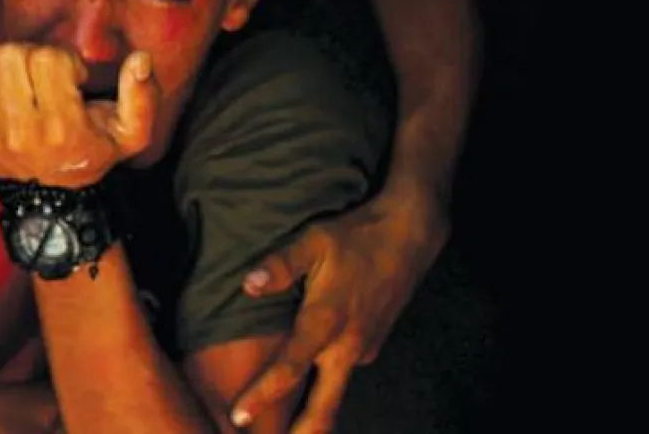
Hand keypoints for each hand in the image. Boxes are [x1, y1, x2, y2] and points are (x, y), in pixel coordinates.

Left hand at [0, 44, 157, 187]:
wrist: (49, 199)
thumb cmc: (89, 155)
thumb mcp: (130, 135)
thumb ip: (143, 97)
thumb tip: (140, 60)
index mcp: (60, 126)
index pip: (46, 59)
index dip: (62, 58)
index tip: (70, 76)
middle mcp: (20, 130)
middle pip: (10, 56)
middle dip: (30, 54)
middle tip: (41, 73)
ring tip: (17, 76)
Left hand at [230, 189, 449, 433]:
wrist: (409, 234)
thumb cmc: (356, 236)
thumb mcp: (313, 241)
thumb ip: (279, 266)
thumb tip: (247, 285)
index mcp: (328, 322)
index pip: (290, 369)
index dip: (262, 395)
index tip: (239, 416)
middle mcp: (348, 345)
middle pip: (324, 406)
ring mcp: (363, 348)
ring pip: (334, 393)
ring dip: (311, 415)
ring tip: (285, 431)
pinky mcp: (371, 345)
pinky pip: (342, 371)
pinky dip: (324, 385)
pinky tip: (307, 386)